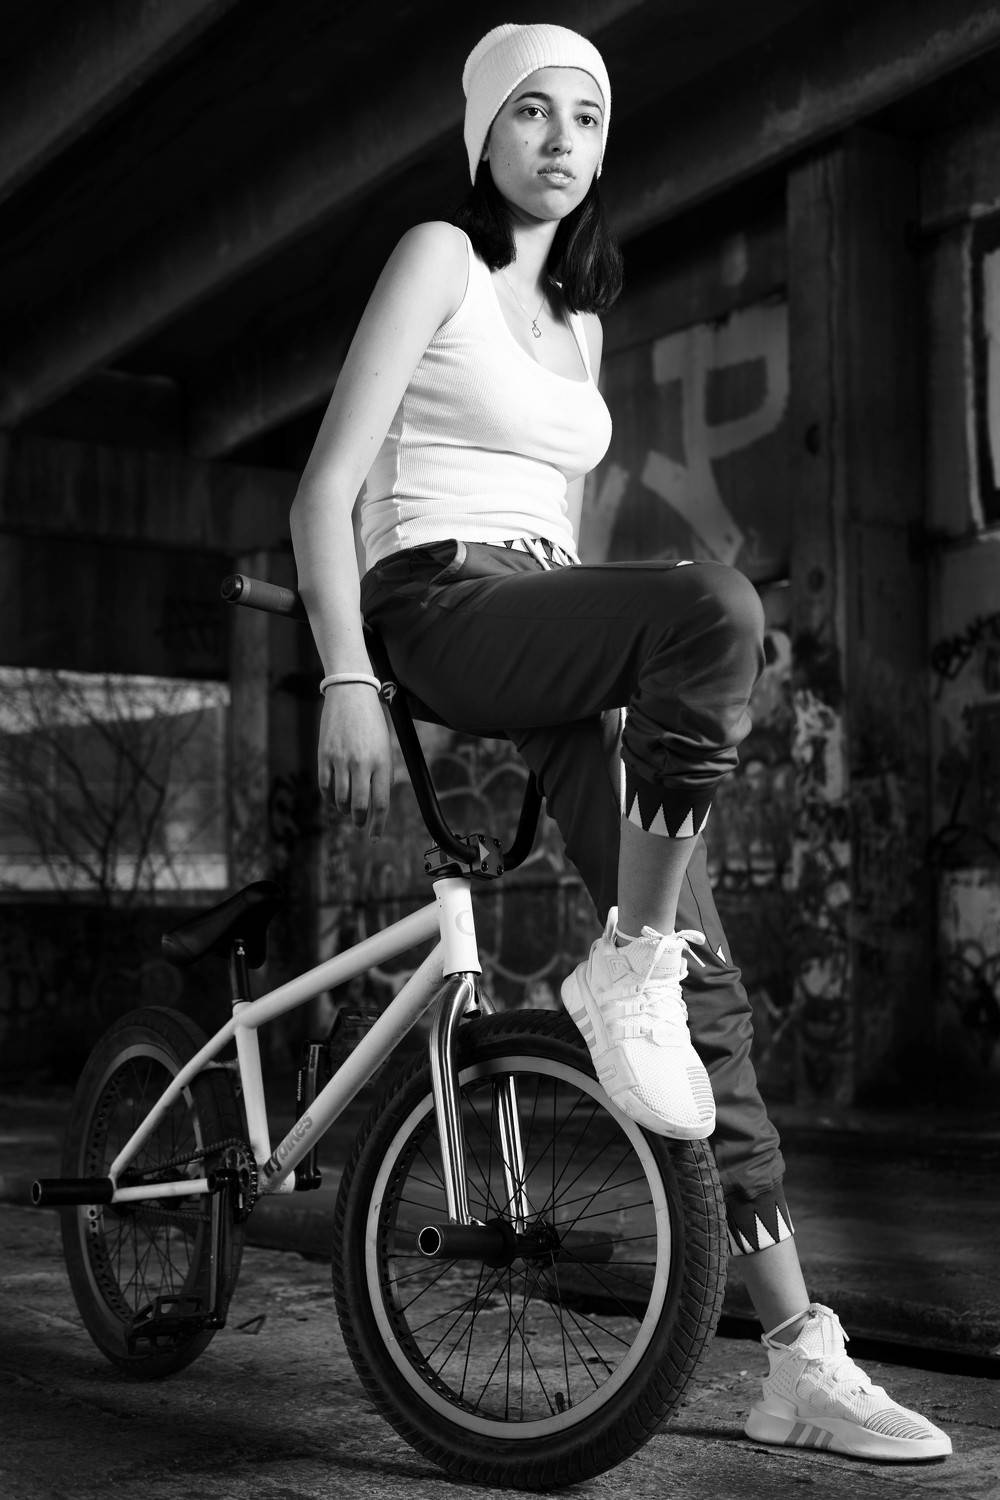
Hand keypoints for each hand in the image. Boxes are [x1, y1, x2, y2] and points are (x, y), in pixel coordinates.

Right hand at [318, 684, 392, 838]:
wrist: (351, 694)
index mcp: (382, 763)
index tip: (374, 837)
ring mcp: (341, 760)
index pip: (381, 803)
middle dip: (360, 821)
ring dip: (344, 810)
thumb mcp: (385, 747)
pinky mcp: (324, 755)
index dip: (378, 824)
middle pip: (360, 806)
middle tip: (360, 824)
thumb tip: (378, 800)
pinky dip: (328, 798)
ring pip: (341, 799)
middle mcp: (362, 764)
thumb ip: (382, 774)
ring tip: (347, 810)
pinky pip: (324, 786)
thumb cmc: (372, 722)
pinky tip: (333, 799)